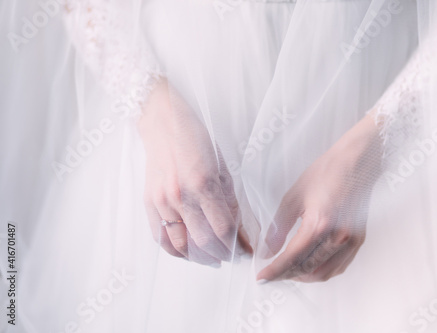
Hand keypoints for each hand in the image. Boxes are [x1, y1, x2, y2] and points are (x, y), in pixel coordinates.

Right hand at [138, 79, 251, 265]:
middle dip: (221, 254)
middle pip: (203, 242)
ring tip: (212, 259)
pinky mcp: (149, 202)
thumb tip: (237, 226)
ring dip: (199, 258)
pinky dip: (174, 251)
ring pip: (180, 245)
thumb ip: (228, 199)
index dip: (237, 245)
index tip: (245, 251)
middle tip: (231, 256)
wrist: (163, 123)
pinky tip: (187, 254)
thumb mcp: (221, 166)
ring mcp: (162, 201)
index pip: (223, 228)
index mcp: (203, 184)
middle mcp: (180, 196)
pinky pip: (159, 237)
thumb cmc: (195, 139)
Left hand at [257, 116, 381, 281]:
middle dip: (286, 275)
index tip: (261, 277)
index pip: (292, 257)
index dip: (274, 271)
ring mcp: (351, 240)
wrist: (356, 162)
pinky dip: (321, 272)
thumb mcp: (294, 197)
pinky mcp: (358, 240)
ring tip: (287, 271)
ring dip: (303, 277)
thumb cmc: (326, 173)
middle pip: (307, 269)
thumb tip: (267, 249)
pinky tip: (309, 266)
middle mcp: (338, 236)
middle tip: (271, 274)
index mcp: (320, 223)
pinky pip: (338, 267)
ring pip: (323, 273)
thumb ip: (279, 227)